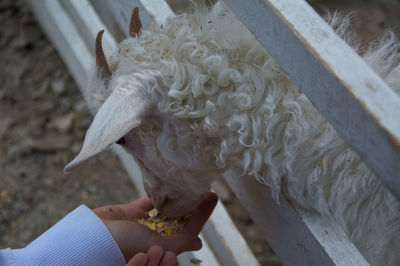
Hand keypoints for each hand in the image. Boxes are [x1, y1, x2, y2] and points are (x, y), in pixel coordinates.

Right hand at [93, 192, 217, 261]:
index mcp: (164, 246)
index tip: (212, 197)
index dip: (201, 214)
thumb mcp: (157, 244)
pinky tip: (167, 183)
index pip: (189, 229)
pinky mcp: (131, 213)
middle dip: (191, 205)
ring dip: (177, 198)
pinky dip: (157, 194)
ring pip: (165, 209)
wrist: (94, 236)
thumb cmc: (125, 244)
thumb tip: (199, 243)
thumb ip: (180, 242)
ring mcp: (144, 224)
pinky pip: (148, 202)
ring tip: (188, 183)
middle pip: (180, 218)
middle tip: (203, 187)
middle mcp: (156, 235)